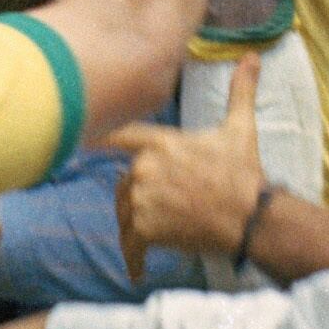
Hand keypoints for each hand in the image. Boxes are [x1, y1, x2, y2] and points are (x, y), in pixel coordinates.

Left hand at [106, 52, 264, 281]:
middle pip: (124, 183)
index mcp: (160, 142)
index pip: (118, 136)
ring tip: (159, 234)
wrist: (250, 217)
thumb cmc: (243, 174)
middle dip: (138, 196)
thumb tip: (253, 57)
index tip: (76, 139)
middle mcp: (144, 168)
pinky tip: (138, 270)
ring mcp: (142, 199)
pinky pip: (130, 245)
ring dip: (136, 225)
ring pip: (125, 212)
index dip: (98, 138)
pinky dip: (134, 259)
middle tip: (165, 211)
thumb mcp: (241, 129)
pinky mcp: (145, 229)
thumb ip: (240, 92)